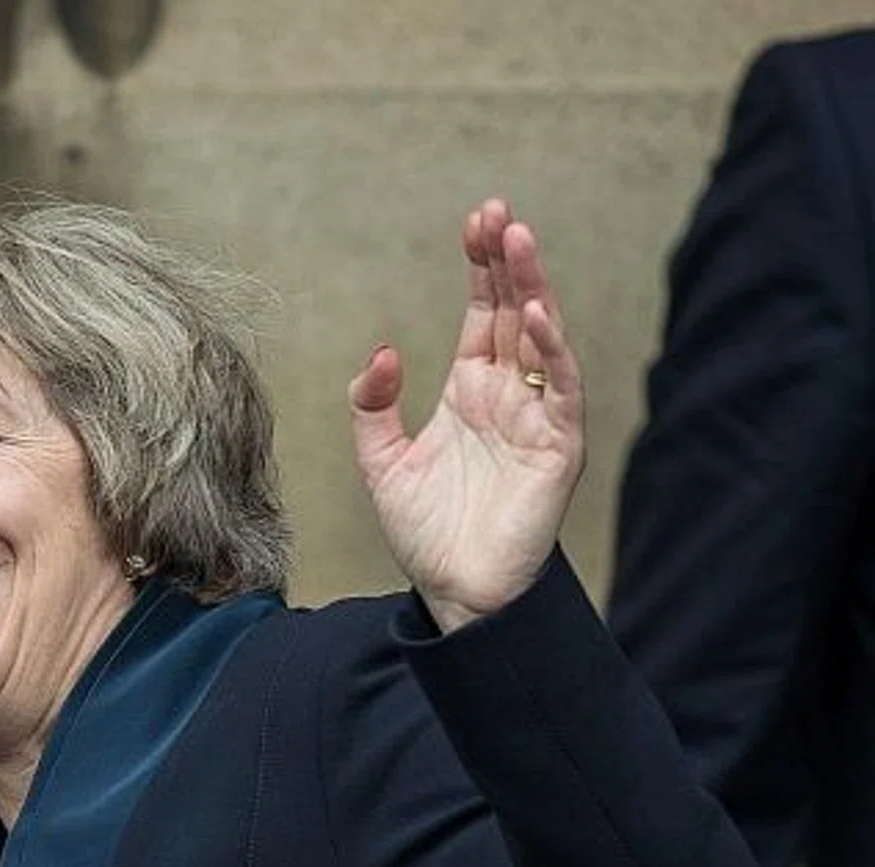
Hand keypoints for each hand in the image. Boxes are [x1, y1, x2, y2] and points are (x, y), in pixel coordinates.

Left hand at [348, 199, 584, 632]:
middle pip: (514, 312)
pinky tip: (538, 314)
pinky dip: (552, 351)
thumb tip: (384, 352)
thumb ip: (371, 407)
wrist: (455, 592)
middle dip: (507, 261)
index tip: (475, 220)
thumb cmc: (427, 532)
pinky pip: (558, 389)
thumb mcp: (381, 463)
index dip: (481, 267)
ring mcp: (535, 417)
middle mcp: (507, 396)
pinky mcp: (556, 446)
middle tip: (496, 212)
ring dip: (532, 288)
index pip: (483, 314)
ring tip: (517, 240)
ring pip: (540, 338)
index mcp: (470, 392)